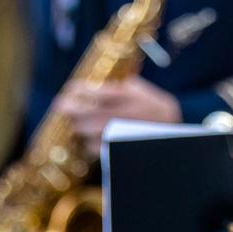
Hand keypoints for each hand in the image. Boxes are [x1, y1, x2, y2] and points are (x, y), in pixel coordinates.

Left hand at [53, 77, 181, 142]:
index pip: (90, 91)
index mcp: (123, 97)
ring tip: (76, 121)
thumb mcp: (138, 88)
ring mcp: (115, 135)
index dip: (75, 90)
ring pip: (83, 131)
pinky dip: (87, 142)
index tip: (70, 89)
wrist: (171, 131)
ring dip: (77, 125)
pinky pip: (92, 148)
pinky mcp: (115, 150)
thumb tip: (93, 80)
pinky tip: (88, 137)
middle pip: (80, 113)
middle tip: (61, 105)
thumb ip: (116, 84)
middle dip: (68, 108)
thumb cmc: (153, 106)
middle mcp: (117, 116)